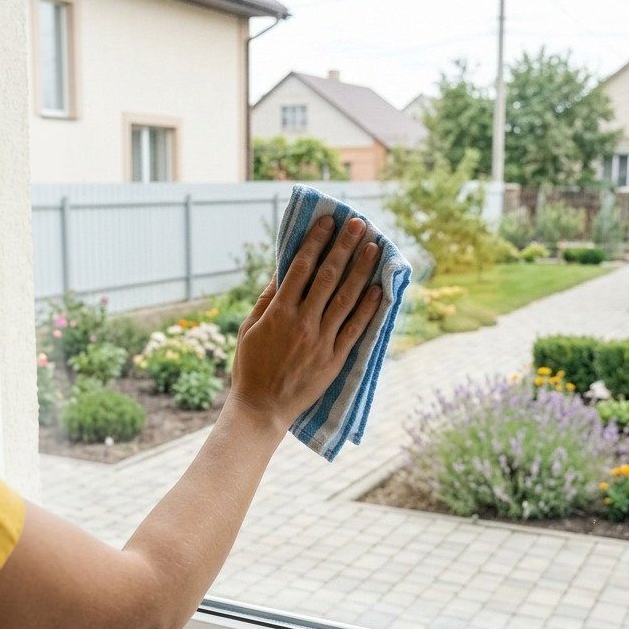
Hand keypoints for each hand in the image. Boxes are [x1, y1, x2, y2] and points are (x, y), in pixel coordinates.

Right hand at [227, 215, 382, 430]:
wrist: (262, 407)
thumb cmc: (251, 366)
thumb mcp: (249, 329)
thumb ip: (267, 299)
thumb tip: (282, 270)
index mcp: (279, 312)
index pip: (301, 268)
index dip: (315, 241)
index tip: (327, 221)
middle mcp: (302, 322)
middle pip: (328, 276)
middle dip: (345, 247)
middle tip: (359, 224)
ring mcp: (321, 341)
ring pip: (346, 298)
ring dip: (361, 270)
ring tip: (374, 247)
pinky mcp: (334, 359)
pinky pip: (355, 328)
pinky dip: (368, 308)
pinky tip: (379, 289)